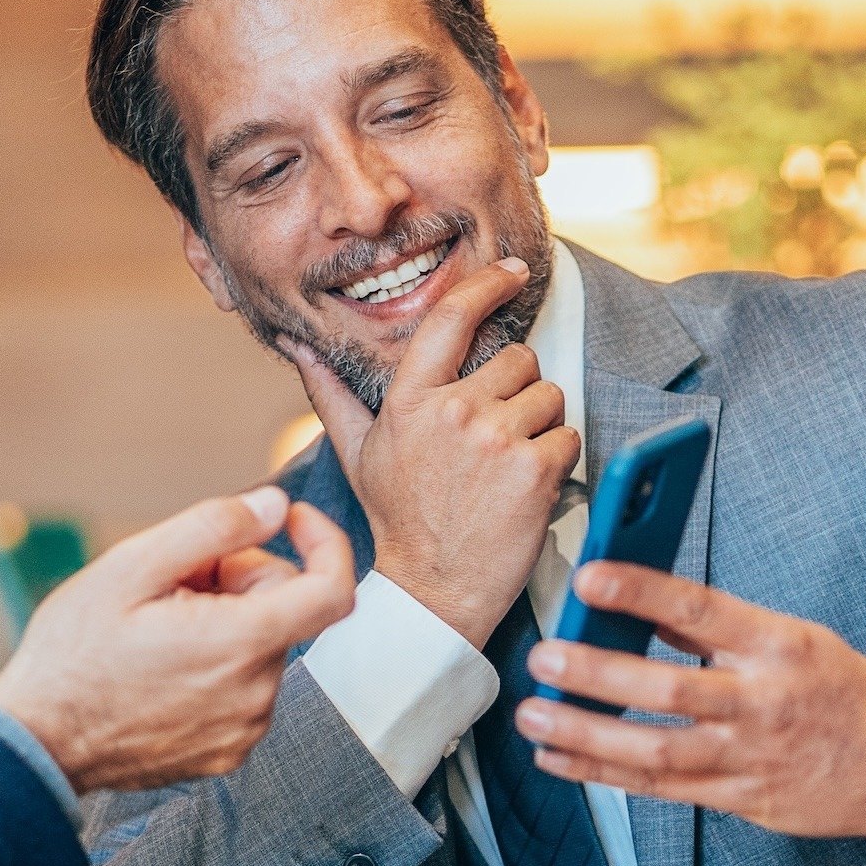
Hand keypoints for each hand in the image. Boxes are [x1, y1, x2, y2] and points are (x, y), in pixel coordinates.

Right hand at [0, 486, 355, 791]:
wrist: (37, 741)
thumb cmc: (73, 652)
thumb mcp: (132, 566)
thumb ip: (214, 527)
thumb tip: (276, 506)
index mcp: (240, 644)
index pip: (334, 590)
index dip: (324, 542)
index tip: (291, 520)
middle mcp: (256, 694)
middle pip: (284, 609)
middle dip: (239, 579)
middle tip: (172, 581)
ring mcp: (245, 730)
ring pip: (262, 647)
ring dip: (226, 623)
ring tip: (157, 628)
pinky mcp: (228, 753)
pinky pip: (244, 688)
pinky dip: (217, 665)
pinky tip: (162, 666)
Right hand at [282, 255, 577, 646]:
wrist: (434, 592)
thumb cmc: (399, 521)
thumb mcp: (357, 454)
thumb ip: (331, 394)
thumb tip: (298, 346)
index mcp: (410, 400)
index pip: (452, 318)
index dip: (487, 286)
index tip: (510, 272)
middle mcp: (453, 411)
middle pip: (519, 360)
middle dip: (517, 392)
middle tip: (495, 438)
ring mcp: (496, 440)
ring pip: (550, 396)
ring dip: (540, 426)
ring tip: (508, 466)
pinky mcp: (535, 470)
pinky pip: (568, 436)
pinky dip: (558, 459)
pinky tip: (527, 487)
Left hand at [516, 564, 865, 839]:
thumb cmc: (842, 694)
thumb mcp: (797, 640)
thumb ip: (722, 628)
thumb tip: (646, 608)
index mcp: (780, 646)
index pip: (701, 609)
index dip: (641, 592)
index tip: (589, 577)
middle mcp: (765, 702)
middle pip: (669, 687)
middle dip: (597, 674)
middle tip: (545, 658)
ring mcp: (752, 756)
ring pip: (657, 749)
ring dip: (586, 733)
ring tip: (533, 717)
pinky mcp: (743, 797)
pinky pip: (662, 788)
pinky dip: (604, 774)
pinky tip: (560, 759)